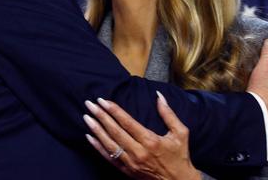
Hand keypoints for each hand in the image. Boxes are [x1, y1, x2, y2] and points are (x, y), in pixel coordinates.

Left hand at [83, 93, 201, 179]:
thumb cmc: (180, 156)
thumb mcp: (180, 133)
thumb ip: (168, 114)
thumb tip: (159, 96)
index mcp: (150, 141)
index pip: (127, 122)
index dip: (114, 110)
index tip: (103, 100)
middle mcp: (138, 152)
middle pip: (115, 132)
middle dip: (101, 116)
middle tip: (90, 104)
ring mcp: (131, 163)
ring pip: (109, 144)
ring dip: (96, 130)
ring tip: (86, 117)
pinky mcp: (127, 171)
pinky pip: (108, 158)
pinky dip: (98, 147)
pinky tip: (90, 137)